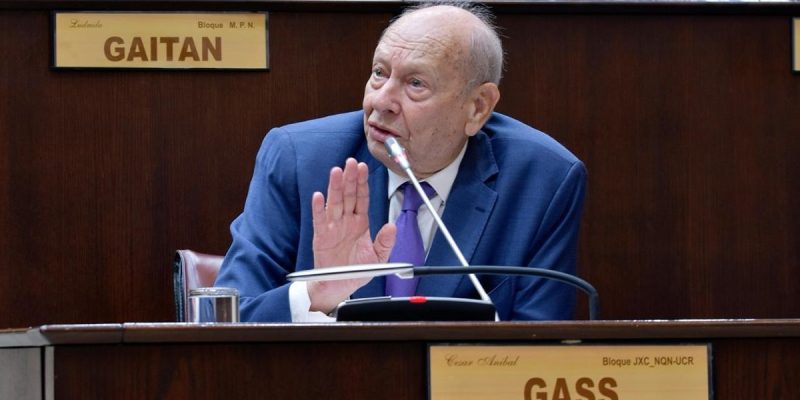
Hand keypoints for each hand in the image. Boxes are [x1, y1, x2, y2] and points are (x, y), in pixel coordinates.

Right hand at [308, 158, 395, 312]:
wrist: (339, 288)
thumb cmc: (356, 272)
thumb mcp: (377, 258)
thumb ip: (385, 242)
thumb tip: (392, 226)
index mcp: (360, 223)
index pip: (362, 198)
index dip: (362, 183)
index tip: (363, 168)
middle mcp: (346, 222)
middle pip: (348, 195)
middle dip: (350, 178)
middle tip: (351, 162)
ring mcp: (332, 228)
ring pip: (334, 203)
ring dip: (335, 187)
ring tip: (336, 172)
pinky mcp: (321, 237)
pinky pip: (319, 220)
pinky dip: (318, 209)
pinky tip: (318, 196)